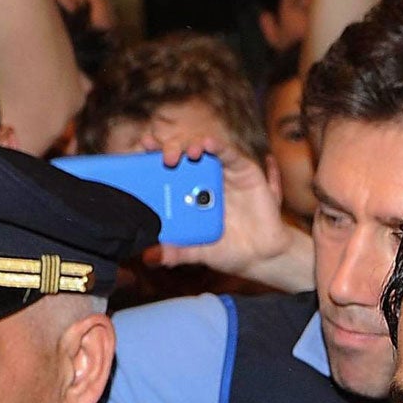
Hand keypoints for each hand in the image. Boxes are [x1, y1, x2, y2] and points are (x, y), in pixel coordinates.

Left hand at [141, 142, 315, 290]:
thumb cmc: (228, 250)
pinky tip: (209, 144)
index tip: (140, 150)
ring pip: (203, 149)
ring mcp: (223, 172)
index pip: (164, 168)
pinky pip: (230, 154)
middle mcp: (202, 178)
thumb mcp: (197, 252)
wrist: (262, 256)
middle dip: (171, 149)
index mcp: (185, 192)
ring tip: (188, 152)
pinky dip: (220, 146)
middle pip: (181, 153)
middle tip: (166, 159)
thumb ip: (176, 253)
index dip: (152, 156)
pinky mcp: (244, 171)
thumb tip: (149, 257)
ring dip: (193, 144)